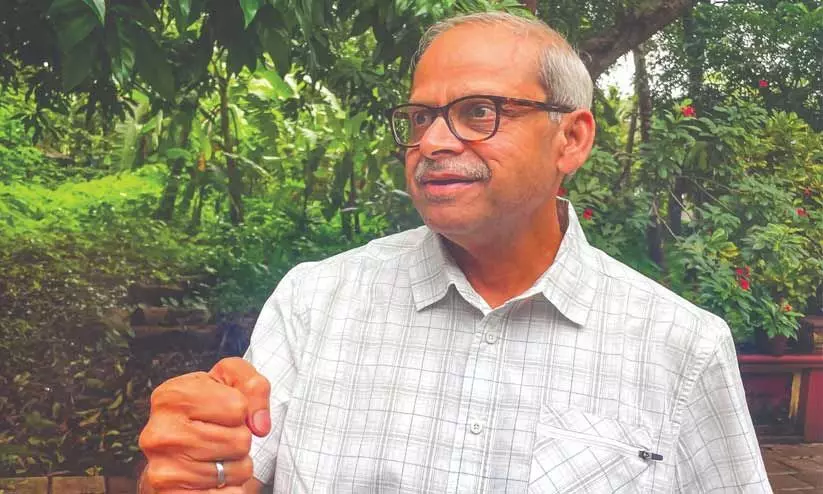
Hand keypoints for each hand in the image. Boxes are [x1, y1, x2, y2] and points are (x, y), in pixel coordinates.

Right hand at [139, 357, 270, 492]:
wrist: (174, 444)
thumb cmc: (207, 408)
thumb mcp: (229, 379)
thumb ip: (254, 386)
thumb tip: (260, 426)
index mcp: (171, 396)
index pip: (238, 407)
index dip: (242, 410)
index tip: (224, 412)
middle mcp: (160, 432)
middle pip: (240, 440)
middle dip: (240, 439)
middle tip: (221, 436)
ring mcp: (162, 467)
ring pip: (235, 470)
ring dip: (235, 465)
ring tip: (216, 455)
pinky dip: (229, 489)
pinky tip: (213, 478)